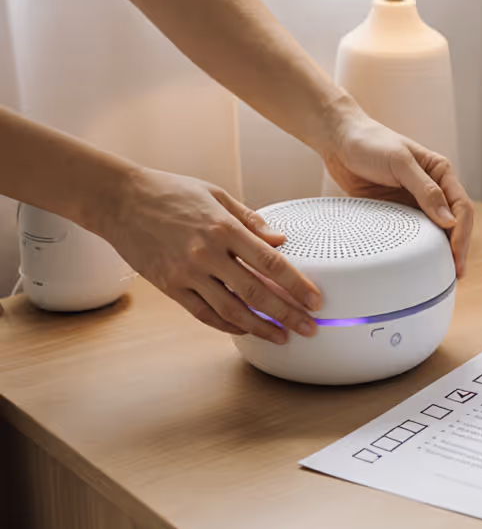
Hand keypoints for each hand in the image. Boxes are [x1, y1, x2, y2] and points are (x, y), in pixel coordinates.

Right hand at [96, 168, 321, 343]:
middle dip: (288, 314)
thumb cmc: (169, 192)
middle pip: (256, 293)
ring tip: (282, 336)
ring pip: (231, 310)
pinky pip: (204, 314)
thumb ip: (250, 220)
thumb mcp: (217, 195)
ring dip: (261, 327)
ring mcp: (187, 274)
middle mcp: (207, 254)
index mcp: (224, 228)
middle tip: (309, 328)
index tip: (315, 300)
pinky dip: (227, 325)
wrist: (120, 200)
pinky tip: (245, 329)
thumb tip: (280, 240)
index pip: (271, 262)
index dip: (297, 285)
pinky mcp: (170, 287)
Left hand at [321, 103, 474, 275]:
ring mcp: (416, 201)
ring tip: (443, 274)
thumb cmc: (370, 142)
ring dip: (441, 251)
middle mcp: (433, 188)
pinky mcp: (398, 211)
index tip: (455, 255)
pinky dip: (420, 248)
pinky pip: (413, 233)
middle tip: (454, 273)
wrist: (339, 141)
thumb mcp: (400, 162)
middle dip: (458, 248)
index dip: (462, 233)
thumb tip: (448, 220)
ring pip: (437, 231)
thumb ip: (425, 190)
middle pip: (455, 223)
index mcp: (441, 172)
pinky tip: (421, 262)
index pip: (462, 207)